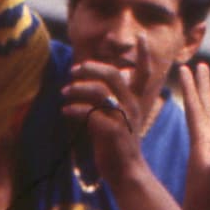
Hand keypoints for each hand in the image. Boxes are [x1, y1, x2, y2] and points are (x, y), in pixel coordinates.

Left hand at [60, 36, 153, 181]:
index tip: (141, 36)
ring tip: (65, 92)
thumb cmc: (118, 146)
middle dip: (91, 68)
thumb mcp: (117, 119)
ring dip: (78, 89)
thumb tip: (93, 84)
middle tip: (74, 71)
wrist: (126, 174)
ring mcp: (123, 119)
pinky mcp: (112, 133)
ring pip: (100, 92)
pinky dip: (75, 109)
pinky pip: (91, 114)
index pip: (144, 73)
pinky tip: (65, 111)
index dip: (144, 54)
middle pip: (113, 75)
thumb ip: (108, 100)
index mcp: (135, 102)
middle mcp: (132, 107)